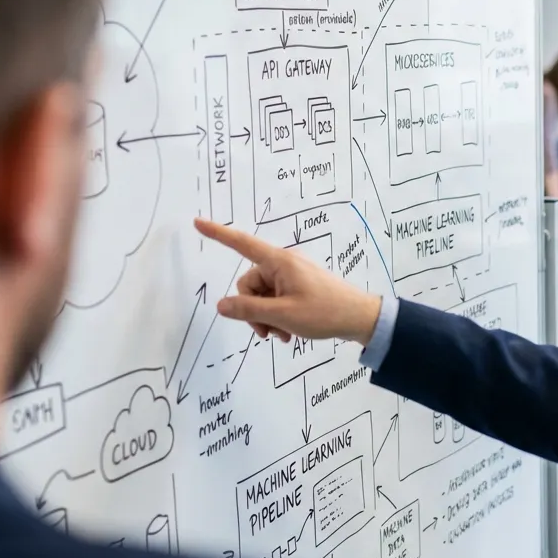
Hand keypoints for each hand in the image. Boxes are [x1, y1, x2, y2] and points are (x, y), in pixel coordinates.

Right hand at [194, 220, 382, 344]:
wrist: (360, 318)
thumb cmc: (323, 312)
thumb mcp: (282, 315)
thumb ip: (249, 310)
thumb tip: (221, 305)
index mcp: (279, 262)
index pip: (242, 244)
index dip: (218, 234)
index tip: (197, 222)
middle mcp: (283, 264)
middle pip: (250, 284)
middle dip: (253, 310)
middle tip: (268, 333)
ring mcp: (292, 275)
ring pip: (262, 296)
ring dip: (266, 317)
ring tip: (283, 335)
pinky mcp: (299, 286)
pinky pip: (276, 299)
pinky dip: (278, 316)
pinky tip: (288, 333)